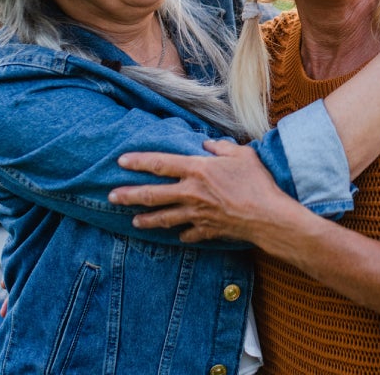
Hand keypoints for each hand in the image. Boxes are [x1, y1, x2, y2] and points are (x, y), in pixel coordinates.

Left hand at [110, 140, 297, 242]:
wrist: (268, 216)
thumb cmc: (257, 182)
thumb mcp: (242, 154)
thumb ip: (221, 147)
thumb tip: (208, 144)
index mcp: (197, 170)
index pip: (161, 163)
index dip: (139, 161)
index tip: (121, 161)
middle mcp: (191, 193)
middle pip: (153, 194)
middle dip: (130, 195)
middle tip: (112, 196)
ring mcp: (197, 214)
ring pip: (164, 218)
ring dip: (147, 220)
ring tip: (134, 221)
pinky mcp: (207, 230)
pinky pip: (189, 234)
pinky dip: (183, 234)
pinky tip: (178, 236)